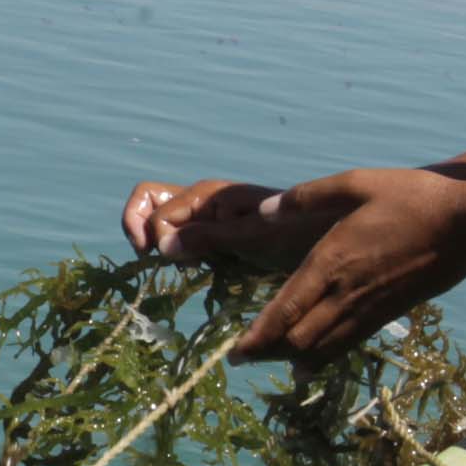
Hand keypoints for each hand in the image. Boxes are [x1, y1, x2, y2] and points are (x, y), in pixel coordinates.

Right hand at [119, 178, 330, 265]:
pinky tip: (195, 269)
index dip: (150, 232)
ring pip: (161, 224)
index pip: (153, 207)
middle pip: (148, 203)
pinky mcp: (213, 239)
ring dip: (160, 244)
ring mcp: (205, 220)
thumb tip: (161, 245)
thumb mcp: (250, 236)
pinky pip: (179, 241)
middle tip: (157, 259)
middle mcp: (200, 203)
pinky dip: (176, 255)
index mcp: (206, 196)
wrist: (325, 242)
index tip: (165, 257)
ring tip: (182, 266)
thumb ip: (206, 237)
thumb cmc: (294, 234)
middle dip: (141, 229)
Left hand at [231, 167, 465, 365]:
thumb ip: (306, 197)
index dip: (259, 336)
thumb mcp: (356, 183)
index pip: (286, 310)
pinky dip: (322, 359)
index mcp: (331, 260)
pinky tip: (307, 365)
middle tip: (241, 359)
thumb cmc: (411, 198)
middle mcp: (345, 293)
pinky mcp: (385, 315)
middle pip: (297, 339)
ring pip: (321, 349)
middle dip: (266, 352)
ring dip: (290, 359)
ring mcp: (367, 308)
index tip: (236, 352)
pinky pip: (346, 345)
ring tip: (268, 361)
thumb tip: (264, 211)